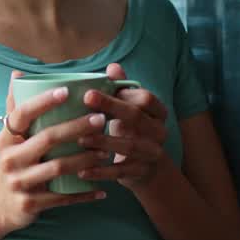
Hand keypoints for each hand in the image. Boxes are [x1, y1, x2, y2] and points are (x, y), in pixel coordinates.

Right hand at [0, 70, 110, 232]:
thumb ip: (15, 108)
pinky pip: (62, 197)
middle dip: (76, 128)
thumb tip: (17, 74)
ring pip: (58, 168)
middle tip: (100, 119)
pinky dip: (83, 195)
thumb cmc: (11, 164)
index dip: (43, 102)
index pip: (22, 115)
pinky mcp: (31, 203)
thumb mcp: (8, 138)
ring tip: (105, 151)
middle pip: (47, 139)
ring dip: (85, 159)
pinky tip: (102, 190)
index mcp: (6, 139)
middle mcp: (10, 159)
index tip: (67, 91)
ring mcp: (20, 182)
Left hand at [75, 63, 170, 190]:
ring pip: (129, 146)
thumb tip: (113, 67)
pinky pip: (121, 172)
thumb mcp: (128, 110)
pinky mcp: (142, 172)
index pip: (145, 98)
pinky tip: (82, 170)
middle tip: (84, 101)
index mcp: (158, 112)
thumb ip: (122, 89)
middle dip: (111, 108)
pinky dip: (101, 171)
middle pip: (137, 117)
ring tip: (79, 139)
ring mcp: (153, 153)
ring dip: (103, 141)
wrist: (147, 170)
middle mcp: (159, 131)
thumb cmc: (131, 131)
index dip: (121, 93)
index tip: (91, 91)